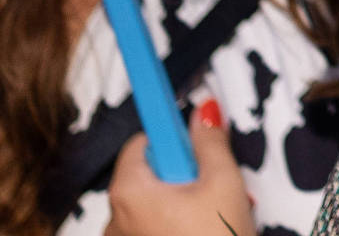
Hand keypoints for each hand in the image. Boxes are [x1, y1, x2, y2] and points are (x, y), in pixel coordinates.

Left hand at [102, 98, 255, 235]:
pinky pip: (151, 221)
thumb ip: (211, 142)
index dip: (172, 130)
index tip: (181, 117)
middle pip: (150, 169)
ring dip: (179, 196)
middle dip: (182, 169)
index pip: (143, 138)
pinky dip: (173, 218)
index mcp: (130, 190)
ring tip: (209, 208)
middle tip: (209, 180)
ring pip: (152, 198)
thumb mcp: (222, 182)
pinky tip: (199, 225)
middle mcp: (116, 215)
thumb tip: (205, 114)